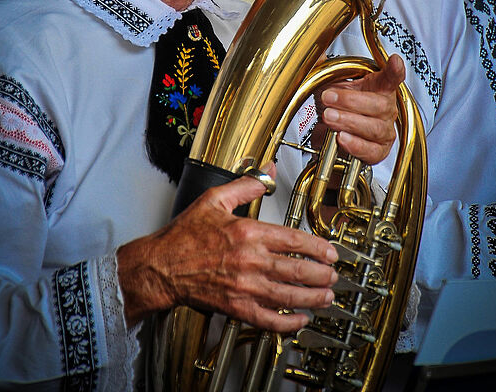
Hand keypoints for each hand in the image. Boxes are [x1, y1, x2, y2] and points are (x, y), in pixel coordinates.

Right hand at [117, 166, 337, 331]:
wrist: (162, 266)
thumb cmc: (185, 235)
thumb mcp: (215, 199)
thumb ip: (246, 184)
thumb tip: (267, 170)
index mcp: (247, 233)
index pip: (293, 240)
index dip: (317, 247)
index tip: (329, 252)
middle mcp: (249, 261)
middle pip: (296, 270)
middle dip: (321, 275)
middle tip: (333, 276)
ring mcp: (243, 287)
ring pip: (287, 296)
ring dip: (312, 298)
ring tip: (326, 297)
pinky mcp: (235, 308)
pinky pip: (267, 320)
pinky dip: (287, 323)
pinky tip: (299, 321)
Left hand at [316, 53, 404, 163]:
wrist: (330, 133)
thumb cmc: (336, 105)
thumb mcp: (330, 82)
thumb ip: (324, 66)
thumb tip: (314, 48)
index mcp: (378, 87)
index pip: (391, 78)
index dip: (395, 71)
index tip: (395, 62)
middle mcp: (386, 109)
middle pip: (379, 105)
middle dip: (350, 101)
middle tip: (327, 97)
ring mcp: (384, 131)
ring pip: (374, 128)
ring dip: (349, 122)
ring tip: (328, 117)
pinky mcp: (378, 152)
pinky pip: (371, 151)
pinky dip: (356, 145)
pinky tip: (341, 137)